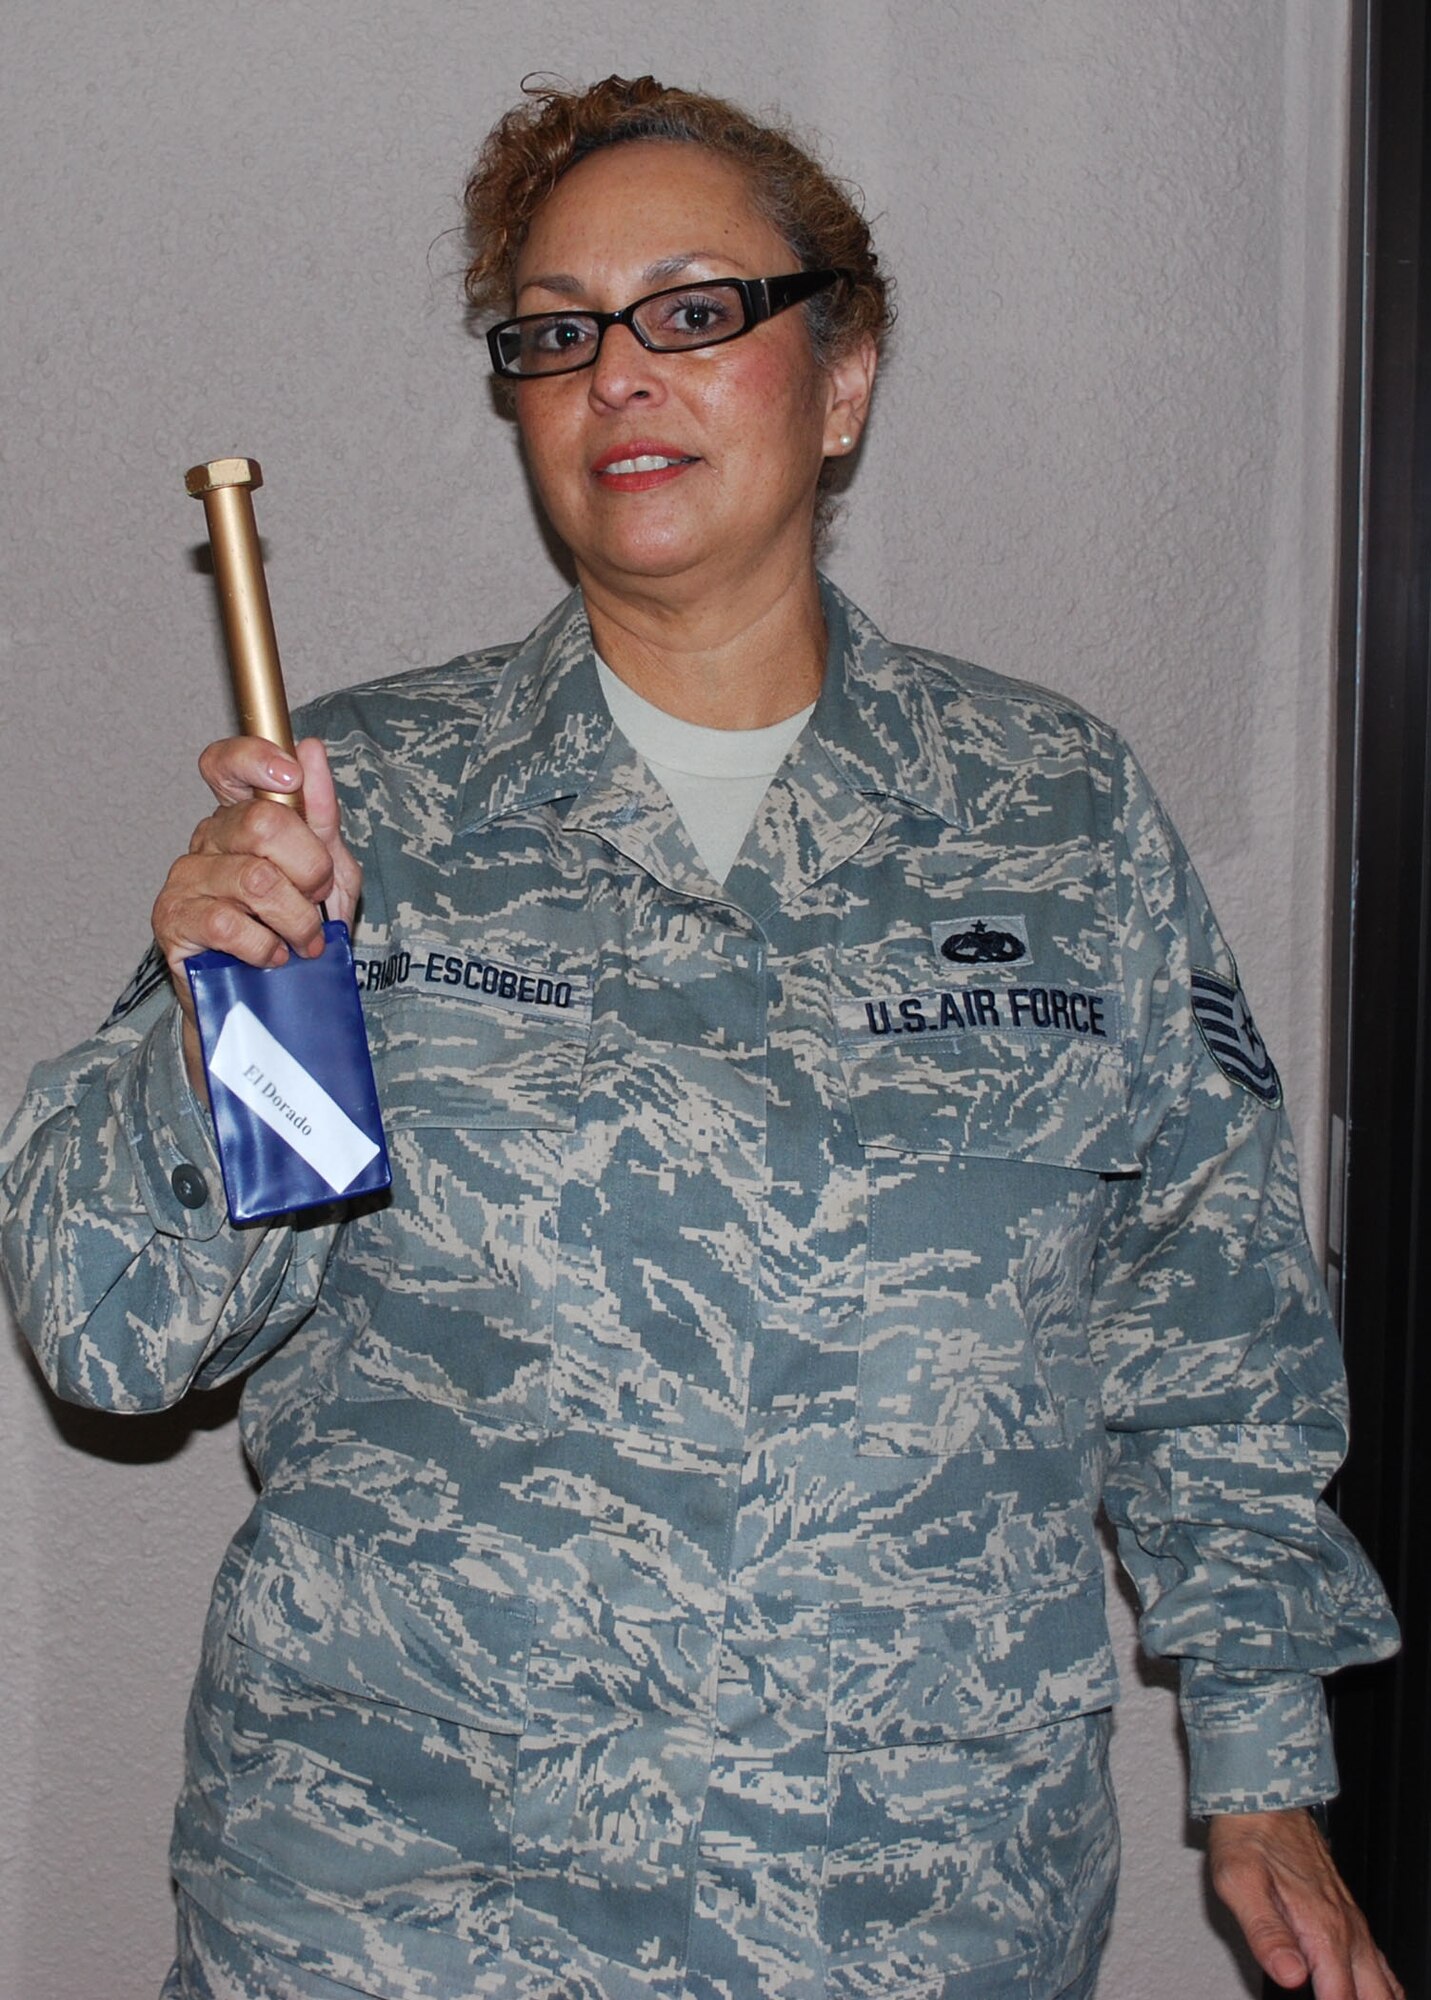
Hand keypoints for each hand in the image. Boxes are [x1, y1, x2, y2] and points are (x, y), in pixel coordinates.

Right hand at [151, 736, 361, 1092]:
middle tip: (316, 900)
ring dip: (297, 918)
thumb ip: (322, 815)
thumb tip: (310, 749)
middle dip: (309, 869)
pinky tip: (272, 956)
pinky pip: (227, 923)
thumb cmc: (297, 930)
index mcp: (242, 816)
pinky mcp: (173, 922)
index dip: (255, 759)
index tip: (289, 778)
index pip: (227, 763)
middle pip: (263, 824)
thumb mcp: (329, 871)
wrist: (270, 1003)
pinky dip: (265, 944)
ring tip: (304, 941)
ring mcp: (186, 878)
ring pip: (256, 880)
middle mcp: (208, 839)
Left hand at [1208, 1808, 1401, 1997]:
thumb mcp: (1239, 1883)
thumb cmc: (1247, 1838)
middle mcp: (1346, 1929)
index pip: (1341, 1999)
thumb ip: (1266, 1934)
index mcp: (1322, 1929)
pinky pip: (1380, 1963)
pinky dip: (1380, 1989)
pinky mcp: (1349, 1916)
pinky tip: (1367, 1995)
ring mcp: (1352, 1923)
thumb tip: (1290, 1977)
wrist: (1264, 1798)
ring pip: (1384, 1984)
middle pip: (1374, 1998)